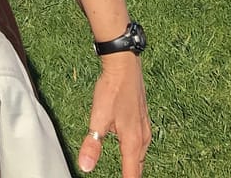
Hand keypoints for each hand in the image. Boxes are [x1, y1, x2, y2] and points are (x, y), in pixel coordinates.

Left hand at [77, 53, 149, 176]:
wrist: (124, 64)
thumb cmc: (113, 89)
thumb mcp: (98, 118)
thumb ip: (92, 144)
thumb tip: (86, 166)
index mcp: (133, 141)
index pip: (132, 174)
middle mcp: (142, 137)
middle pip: (139, 167)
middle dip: (132, 177)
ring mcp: (144, 127)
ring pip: (141, 155)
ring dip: (135, 166)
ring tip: (128, 173)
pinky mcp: (142, 118)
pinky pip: (142, 144)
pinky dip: (137, 153)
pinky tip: (131, 151)